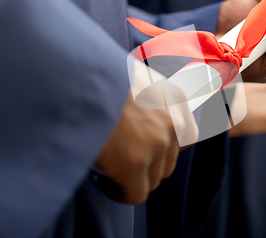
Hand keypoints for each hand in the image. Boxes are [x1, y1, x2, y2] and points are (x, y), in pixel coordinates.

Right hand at [95, 79, 196, 203]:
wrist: (76, 76)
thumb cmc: (99, 74)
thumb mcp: (135, 76)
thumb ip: (149, 97)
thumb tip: (143, 118)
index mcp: (176, 99)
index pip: (187, 136)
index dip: (165, 147)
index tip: (144, 148)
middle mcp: (174, 123)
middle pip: (168, 161)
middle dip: (146, 164)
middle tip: (121, 159)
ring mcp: (157, 144)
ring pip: (153, 179)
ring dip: (133, 178)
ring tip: (110, 167)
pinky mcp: (135, 163)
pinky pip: (136, 194)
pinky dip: (120, 192)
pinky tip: (104, 181)